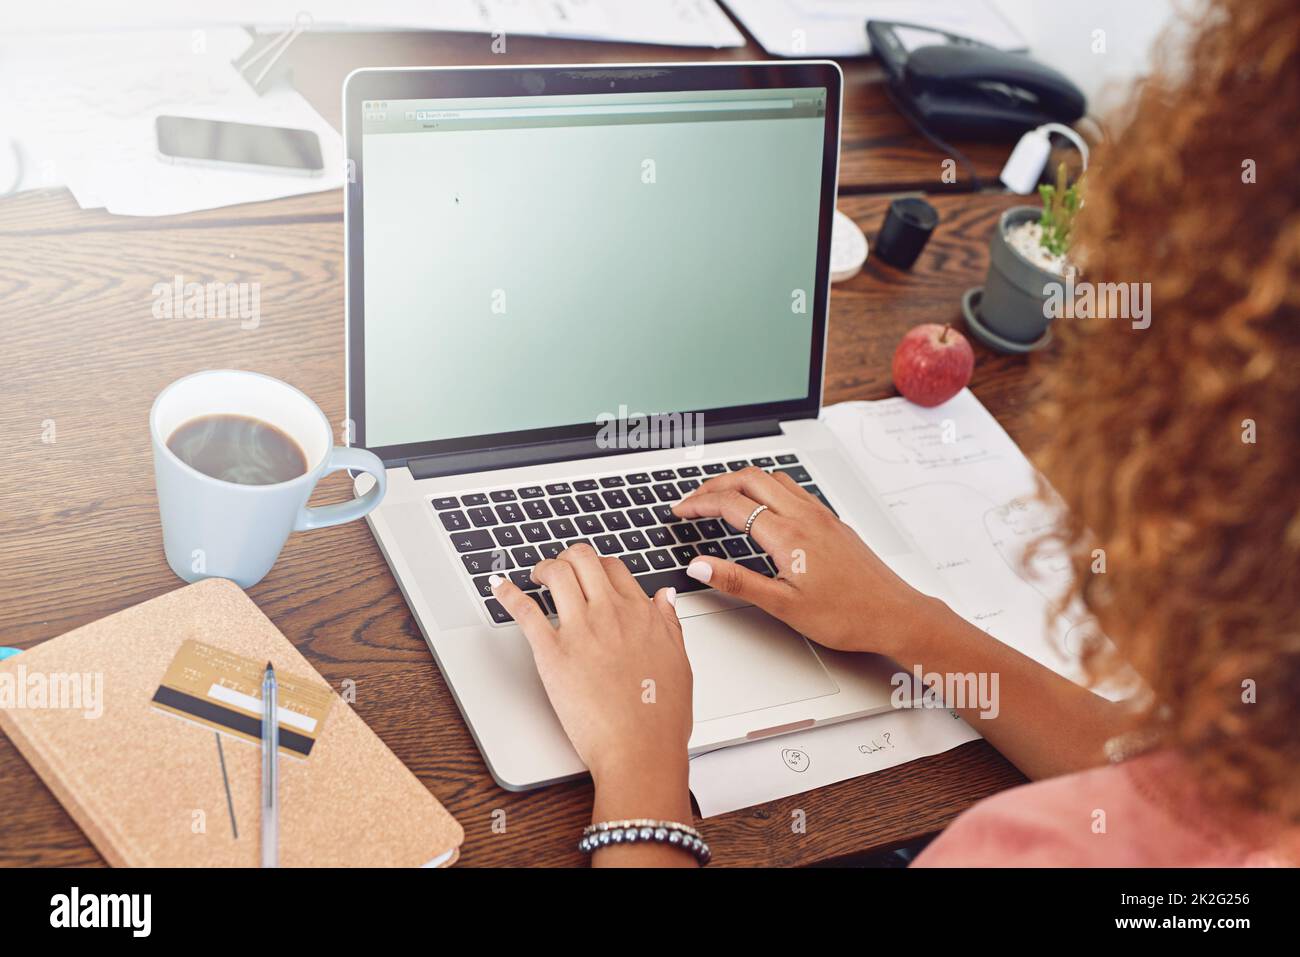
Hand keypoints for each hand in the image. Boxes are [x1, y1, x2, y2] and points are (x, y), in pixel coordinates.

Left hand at [488, 542, 692, 798]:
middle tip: (559, 569)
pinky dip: (508, 594)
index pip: (614, 568)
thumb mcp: (679, 662)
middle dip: (568, 557)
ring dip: (542, 568)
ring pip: (557, 573)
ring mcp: (580, 630)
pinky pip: (525, 611)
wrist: (640, 750)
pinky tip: (500, 587)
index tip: (589, 573)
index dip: (597, 565)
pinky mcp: (552, 653)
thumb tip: (664, 596)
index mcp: (641, 615)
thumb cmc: (660, 718)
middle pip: (583, 559)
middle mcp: (610, 614)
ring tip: (536, 577)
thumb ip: (669, 624)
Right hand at [672, 467, 939, 655]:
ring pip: (773, 479)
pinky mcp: (832, 521)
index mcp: (788, 535)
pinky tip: (762, 507)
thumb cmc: (848, 616)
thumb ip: (737, 582)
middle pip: (750, 478)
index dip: (699, 504)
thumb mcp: (783, 606)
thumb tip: (699, 566)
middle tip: (692, 499)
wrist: (896, 614)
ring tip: (721, 497)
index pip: (732, 504)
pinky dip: (765, 488)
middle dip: (715, 484)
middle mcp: (805, 516)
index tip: (680, 511)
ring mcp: (821, 515)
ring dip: (741, 481)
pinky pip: (792, 489)